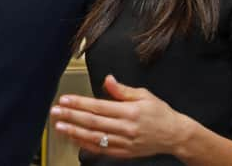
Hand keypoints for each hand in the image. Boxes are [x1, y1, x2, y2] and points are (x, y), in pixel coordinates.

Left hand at [50, 75, 187, 158]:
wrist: (175, 135)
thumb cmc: (160, 113)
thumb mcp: (144, 94)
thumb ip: (123, 89)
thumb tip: (107, 79)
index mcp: (129, 111)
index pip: (98, 106)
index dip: (79, 103)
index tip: (65, 100)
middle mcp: (125, 128)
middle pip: (92, 122)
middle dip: (71, 117)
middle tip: (56, 112)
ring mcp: (124, 142)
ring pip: (94, 137)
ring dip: (74, 132)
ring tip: (59, 127)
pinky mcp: (124, 153)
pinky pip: (101, 149)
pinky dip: (86, 145)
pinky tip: (75, 139)